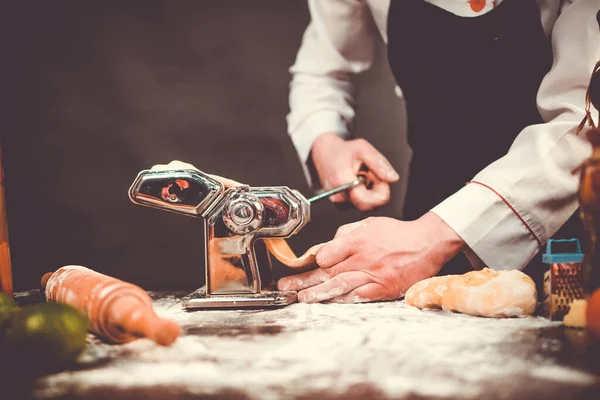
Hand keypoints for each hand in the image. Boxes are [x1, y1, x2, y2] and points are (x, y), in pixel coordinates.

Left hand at [277, 212, 465, 302]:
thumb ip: (345, 234)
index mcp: (357, 240)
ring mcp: (373, 275)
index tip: (305, 266)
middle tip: (287, 288)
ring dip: (318, 294)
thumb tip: (326, 248)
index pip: (327, 253)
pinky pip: (359, 296)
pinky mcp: (383, 288)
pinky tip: (330, 303)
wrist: (427, 243)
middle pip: (328, 272)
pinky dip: (343, 300)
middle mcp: (363, 258)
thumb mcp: (368, 224)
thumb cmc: (396, 233)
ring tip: (302, 299)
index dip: (315, 261)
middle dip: (305, 281)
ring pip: (340, 286)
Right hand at [311, 133, 399, 210]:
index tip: (378, 176)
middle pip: (369, 205)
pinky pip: (358, 205)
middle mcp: (338, 196)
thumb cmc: (343, 150)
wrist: (323, 152)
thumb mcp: (364, 149)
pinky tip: (357, 182)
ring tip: (362, 176)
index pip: (369, 201)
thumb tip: (393, 178)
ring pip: (365, 206)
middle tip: (370, 174)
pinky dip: (363, 195)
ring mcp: (338, 202)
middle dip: (376, 191)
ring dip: (370, 192)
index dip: (381, 190)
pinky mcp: (339, 204)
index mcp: (343, 182)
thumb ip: (380, 164)